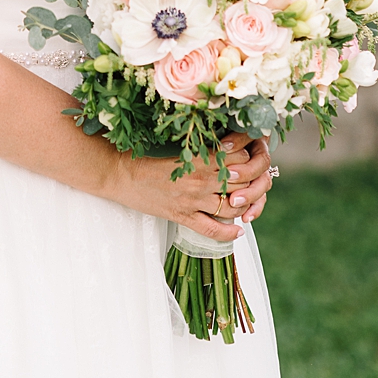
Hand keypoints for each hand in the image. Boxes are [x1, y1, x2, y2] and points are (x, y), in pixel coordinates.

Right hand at [105, 134, 274, 239]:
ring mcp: (192, 200)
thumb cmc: (149, 156)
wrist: (121, 174)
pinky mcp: (182, 216)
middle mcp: (201, 179)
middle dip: (254, 182)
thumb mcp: (180, 146)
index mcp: (200, 157)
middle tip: (255, 182)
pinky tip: (238, 231)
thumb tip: (230, 147)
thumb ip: (205, 148)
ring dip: (245, 206)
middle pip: (242, 182)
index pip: (240, 156)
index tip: (251, 157)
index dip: (250, 156)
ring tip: (249, 204)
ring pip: (232, 206)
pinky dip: (228, 232)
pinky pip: (212, 229)